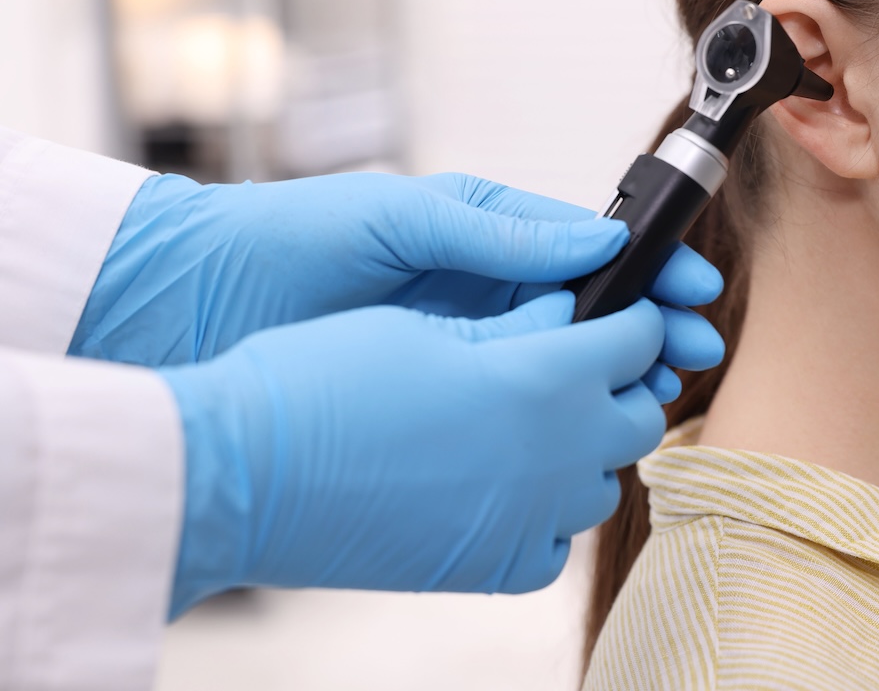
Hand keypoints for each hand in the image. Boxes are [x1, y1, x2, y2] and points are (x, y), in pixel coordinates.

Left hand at [69, 172, 724, 383]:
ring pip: (553, 361)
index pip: (584, 251)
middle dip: (645, 327)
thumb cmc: (284, 240)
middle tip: (691, 353)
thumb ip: (490, 231)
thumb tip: (590, 244)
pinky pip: (503, 402)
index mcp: (476, 234)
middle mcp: (475, 290)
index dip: (644, 270)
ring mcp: (455, 344)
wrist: (193, 305)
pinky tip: (578, 430)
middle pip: (585, 310)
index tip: (692, 290)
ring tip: (654, 394)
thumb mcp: (393, 217)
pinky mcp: (429, 392)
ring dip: (609, 374)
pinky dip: (547, 413)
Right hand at [160, 293, 668, 615]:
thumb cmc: (319, 381)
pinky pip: (554, 543)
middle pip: (636, 417)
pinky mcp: (489, 569)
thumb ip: (513, 326)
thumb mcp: (424, 329)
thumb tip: (565, 318)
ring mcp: (525, 523)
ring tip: (535, 421)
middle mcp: (551, 459)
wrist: (242, 475)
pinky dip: (546, 512)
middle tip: (581, 359)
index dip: (632, 316)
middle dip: (621, 380)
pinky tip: (503, 484)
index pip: (635, 340)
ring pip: (600, 483)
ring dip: (586, 446)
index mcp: (539, 381)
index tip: (620, 309)